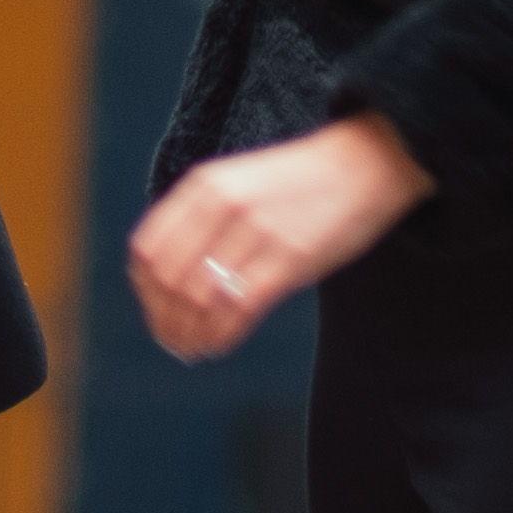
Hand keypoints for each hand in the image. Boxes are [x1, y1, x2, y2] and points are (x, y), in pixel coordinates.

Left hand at [125, 115, 431, 361]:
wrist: (366, 164)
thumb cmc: (302, 180)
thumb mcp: (240, 180)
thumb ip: (203, 216)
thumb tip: (169, 274)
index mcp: (205, 185)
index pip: (148, 249)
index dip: (145, 291)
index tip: (155, 310)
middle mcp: (223, 206)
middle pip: (169, 280)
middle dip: (164, 319)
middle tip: (172, 340)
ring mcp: (256, 232)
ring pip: (199, 299)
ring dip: (190, 333)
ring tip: (194, 348)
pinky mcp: (289, 260)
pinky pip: (238, 308)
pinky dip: (220, 334)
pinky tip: (219, 344)